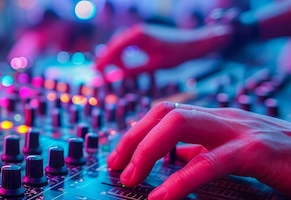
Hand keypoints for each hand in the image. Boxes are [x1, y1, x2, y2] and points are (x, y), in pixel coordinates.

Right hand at [95, 24, 231, 77]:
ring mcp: (141, 33)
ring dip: (112, 58)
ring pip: (119, 45)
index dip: (104, 61)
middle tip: (96, 73)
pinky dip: (121, 55)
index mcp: (138, 36)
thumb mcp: (154, 65)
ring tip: (105, 70)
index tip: (97, 72)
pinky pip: (127, 45)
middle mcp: (137, 31)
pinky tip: (119, 65)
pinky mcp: (144, 37)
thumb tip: (114, 77)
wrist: (194, 44)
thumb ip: (133, 70)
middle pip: (114, 45)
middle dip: (105, 59)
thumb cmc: (177, 53)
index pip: (114, 49)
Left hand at [107, 102, 290, 199]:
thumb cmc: (289, 160)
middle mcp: (224, 118)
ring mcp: (239, 130)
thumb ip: (205, 150)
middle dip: (132, 139)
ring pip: (179, 125)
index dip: (136, 133)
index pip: (165, 113)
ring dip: (146, 152)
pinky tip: (162, 196)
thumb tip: (176, 155)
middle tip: (116, 168)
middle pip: (164, 112)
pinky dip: (179, 179)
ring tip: (132, 179)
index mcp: (217, 120)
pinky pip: (208, 162)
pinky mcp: (255, 151)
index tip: (118, 158)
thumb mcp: (237, 152)